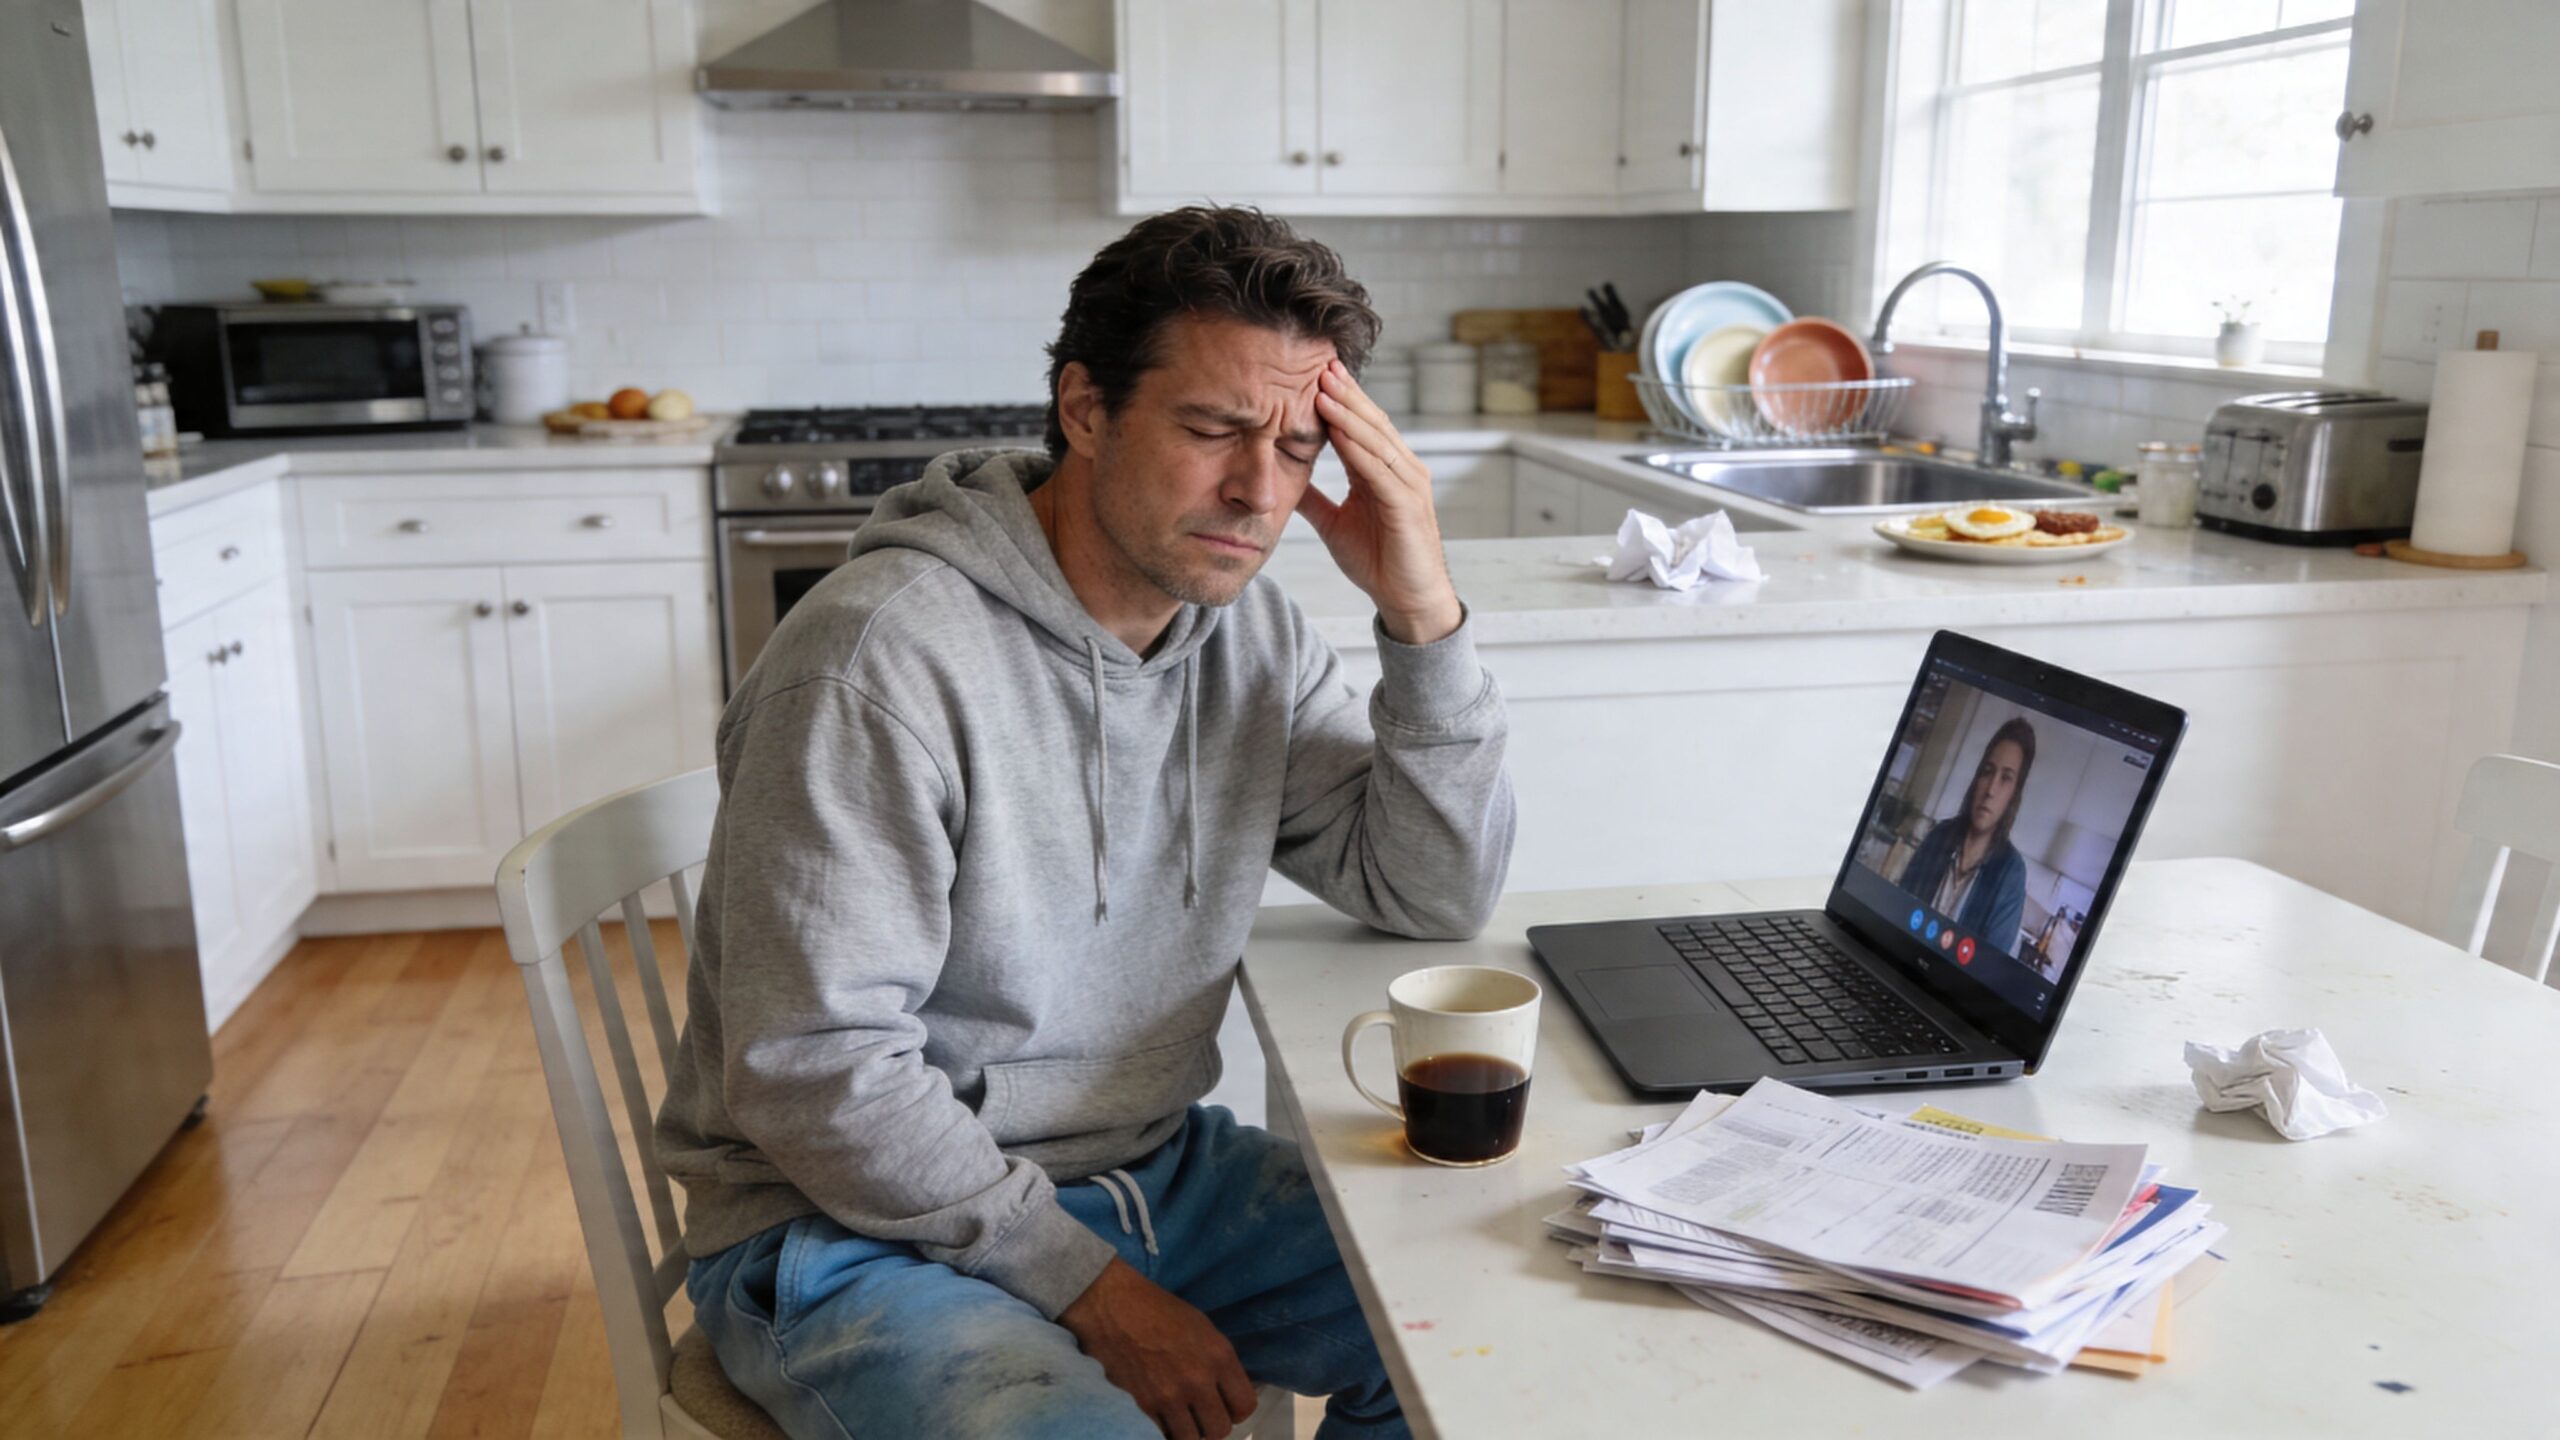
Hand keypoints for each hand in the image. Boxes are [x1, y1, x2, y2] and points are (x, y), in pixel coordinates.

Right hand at [1058, 1258, 1257, 1439]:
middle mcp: (1198, 1380)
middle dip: (1210, 1425)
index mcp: (1219, 1356)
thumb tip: (1224, 1392)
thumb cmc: (1156, 1309)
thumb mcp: (1201, 1328)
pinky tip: (1157, 1415)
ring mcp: (1169, 1396)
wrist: (1110, 1305)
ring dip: (1186, 1431)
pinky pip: (1162, 1436)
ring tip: (1177, 1418)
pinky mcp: (1141, 1407)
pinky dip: (1161, 1430)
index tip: (1223, 1407)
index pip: (1245, 1406)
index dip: (1235, 1410)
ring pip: (1191, 1439)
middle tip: (1197, 1415)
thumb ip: (1217, 1363)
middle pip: (1220, 1430)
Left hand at [1302, 359, 1464, 644]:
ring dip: (1349, 413)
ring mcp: (1408, 485)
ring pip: (1376, 440)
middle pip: (1372, 422)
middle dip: (1345, 393)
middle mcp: (1401, 470)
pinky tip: (1338, 430)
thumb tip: (1281, 480)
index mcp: (1383, 472)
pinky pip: (1380, 470)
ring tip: (1323, 388)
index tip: (1313, 373)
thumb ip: (1313, 499)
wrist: (1407, 600)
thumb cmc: (1378, 562)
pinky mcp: (1408, 505)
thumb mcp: (1334, 524)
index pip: (1361, 426)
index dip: (1340, 399)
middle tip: (1319, 364)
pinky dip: (1359, 448)